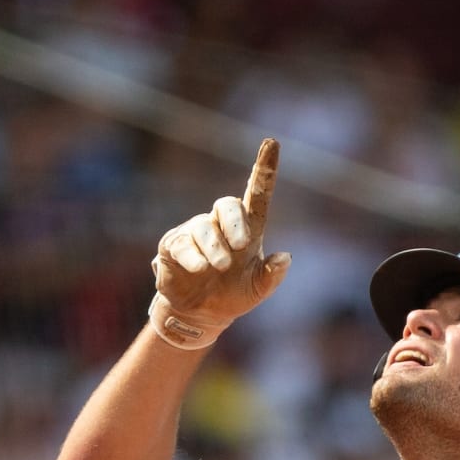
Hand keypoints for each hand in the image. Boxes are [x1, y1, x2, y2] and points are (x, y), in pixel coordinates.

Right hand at [149, 138, 290, 348]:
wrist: (201, 315)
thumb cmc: (234, 295)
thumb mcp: (258, 290)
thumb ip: (272, 276)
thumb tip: (285, 257)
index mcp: (248, 230)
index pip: (258, 194)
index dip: (265, 169)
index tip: (272, 144)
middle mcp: (221, 225)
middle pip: (227, 205)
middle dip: (235, 223)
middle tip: (241, 245)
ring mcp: (196, 232)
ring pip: (204, 227)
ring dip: (214, 248)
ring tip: (220, 267)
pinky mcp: (174, 244)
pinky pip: (182, 243)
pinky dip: (193, 257)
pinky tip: (200, 269)